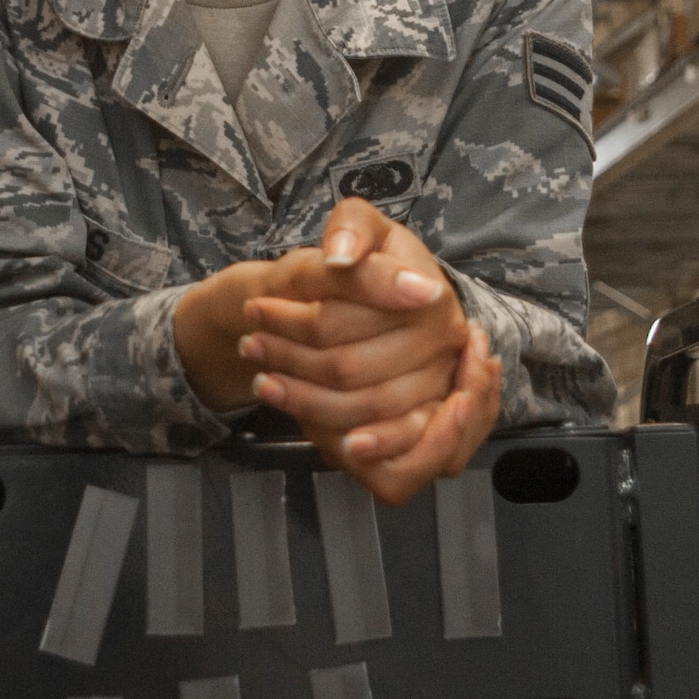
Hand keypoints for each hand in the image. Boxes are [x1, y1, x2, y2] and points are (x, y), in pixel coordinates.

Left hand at [177, 196, 500, 504]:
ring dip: (305, 406)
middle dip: (292, 365)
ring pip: (367, 424)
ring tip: (263, 382)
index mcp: (434, 310)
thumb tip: (342, 258)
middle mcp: (448, 360)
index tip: (254, 309)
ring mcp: (441, 404)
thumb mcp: (360, 226)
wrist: (369, 307)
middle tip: (250, 346)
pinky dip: (346, 450)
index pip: (349, 327)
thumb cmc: (363, 266)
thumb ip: (353, 228)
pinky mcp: (426, 441)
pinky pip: (394, 472)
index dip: (297, 322)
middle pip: (352, 377)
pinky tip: (305, 424)